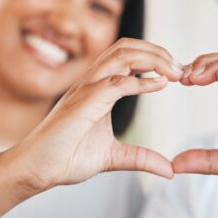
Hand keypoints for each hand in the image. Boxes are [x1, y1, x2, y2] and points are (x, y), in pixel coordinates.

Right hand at [10, 38, 182, 190]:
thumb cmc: (67, 157)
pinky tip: (160, 84)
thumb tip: (170, 169)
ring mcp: (86, 90)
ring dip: (152, 59)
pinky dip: (140, 81)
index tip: (178, 73)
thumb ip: (141, 158)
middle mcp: (92, 83)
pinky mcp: (82, 103)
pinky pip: (114, 83)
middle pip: (126, 47)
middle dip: (157, 52)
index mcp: (98, 89)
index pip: (128, 57)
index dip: (155, 59)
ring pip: (120, 55)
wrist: (37, 170)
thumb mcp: (115, 157)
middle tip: (181, 68)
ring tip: (174, 72)